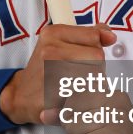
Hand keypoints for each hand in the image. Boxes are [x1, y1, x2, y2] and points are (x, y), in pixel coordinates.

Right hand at [0, 23, 115, 124]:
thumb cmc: (47, 69)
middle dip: (94, 68)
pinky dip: (83, 101)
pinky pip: (84, 97)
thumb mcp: (64, 43)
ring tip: (74, 87)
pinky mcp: (52, 95)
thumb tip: (110, 36)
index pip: (94, 38)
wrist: (22, 95)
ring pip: (93, 76)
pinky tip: (70, 99)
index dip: (94, 50)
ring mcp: (50, 72)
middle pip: (97, 57)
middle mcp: (50, 50)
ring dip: (90, 85)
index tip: (84, 57)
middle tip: (78, 76)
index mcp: (54, 33)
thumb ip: (90, 35)